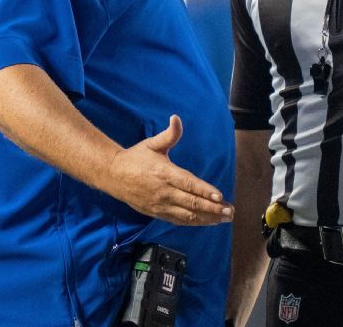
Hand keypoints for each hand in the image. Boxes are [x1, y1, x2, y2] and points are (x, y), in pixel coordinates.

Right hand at [104, 115, 233, 225]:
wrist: (113, 175)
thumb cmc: (135, 157)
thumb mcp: (152, 144)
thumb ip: (169, 134)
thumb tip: (176, 118)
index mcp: (164, 173)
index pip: (188, 184)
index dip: (204, 191)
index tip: (220, 196)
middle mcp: (163, 192)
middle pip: (191, 203)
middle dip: (212, 208)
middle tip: (230, 211)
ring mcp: (160, 205)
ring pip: (187, 215)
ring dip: (207, 218)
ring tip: (224, 218)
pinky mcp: (156, 213)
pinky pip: (178, 220)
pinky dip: (194, 222)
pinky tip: (208, 222)